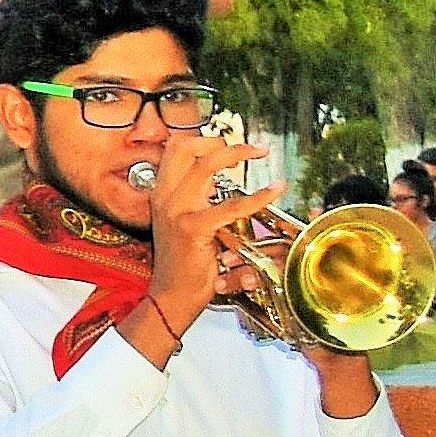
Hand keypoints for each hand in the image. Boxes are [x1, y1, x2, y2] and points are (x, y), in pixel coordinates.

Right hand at [153, 127, 270, 340]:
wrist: (172, 296)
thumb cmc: (183, 265)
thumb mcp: (182, 224)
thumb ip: (196, 200)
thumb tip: (217, 181)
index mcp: (160, 194)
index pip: (173, 150)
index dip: (201, 140)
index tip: (226, 144)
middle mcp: (163, 197)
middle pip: (184, 148)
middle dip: (218, 140)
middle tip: (247, 147)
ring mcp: (176, 211)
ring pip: (205, 165)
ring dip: (237, 153)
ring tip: (261, 153)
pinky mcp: (193, 228)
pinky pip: (231, 205)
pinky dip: (258, 195)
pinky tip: (275, 189)